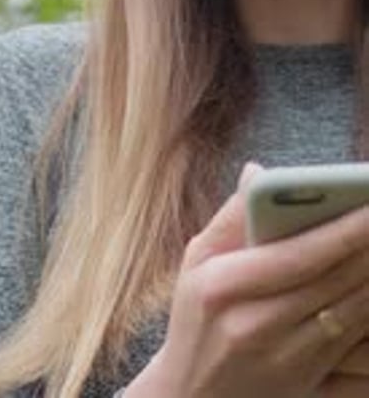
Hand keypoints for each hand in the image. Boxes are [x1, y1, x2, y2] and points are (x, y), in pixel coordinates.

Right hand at [128, 163, 368, 397]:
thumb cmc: (196, 319)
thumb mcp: (196, 262)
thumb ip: (230, 216)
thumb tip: (258, 172)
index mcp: (224, 289)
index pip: (298, 255)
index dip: (342, 230)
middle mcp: (256, 328)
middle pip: (332, 283)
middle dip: (368, 249)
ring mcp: (285, 364)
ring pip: (352, 317)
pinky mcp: (310, 389)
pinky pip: (358, 358)